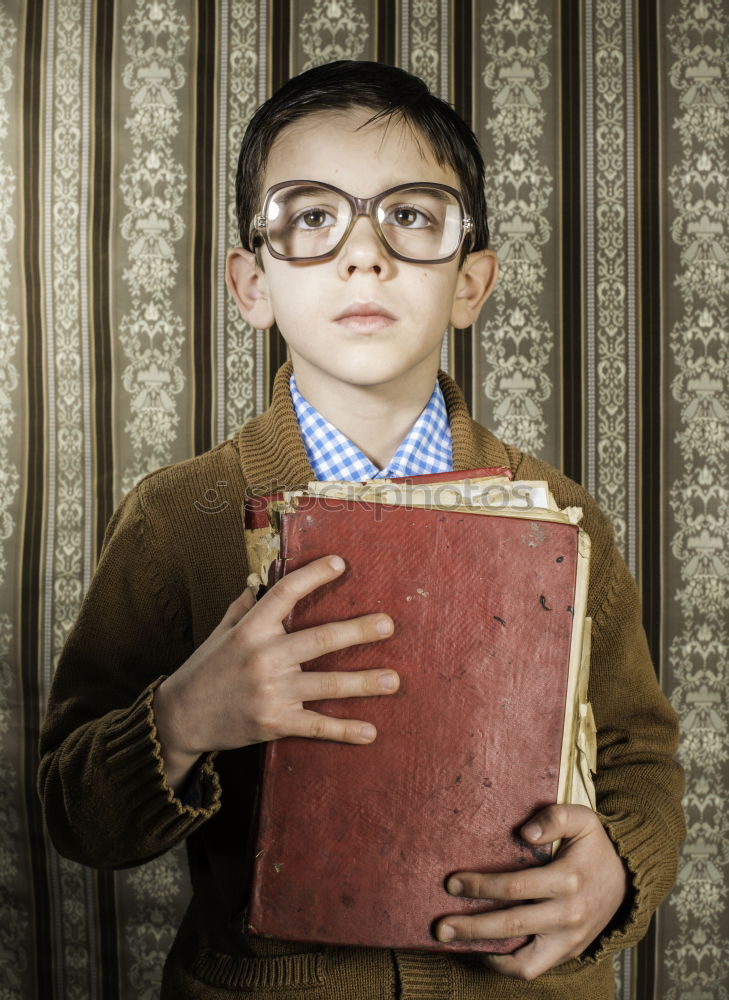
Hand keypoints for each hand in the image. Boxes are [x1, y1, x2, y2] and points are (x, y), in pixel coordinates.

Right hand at [153, 555, 398, 788]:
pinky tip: (369, 732)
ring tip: (393, 679)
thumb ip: (243, 607)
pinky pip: (316, 725)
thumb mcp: (220, 632)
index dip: (312, 577)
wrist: (181, 718)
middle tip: (388, 624)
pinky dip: (345, 730)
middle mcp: (263, 657)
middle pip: (319, 639)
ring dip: (363, 682)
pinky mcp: (274, 722)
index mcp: (250, 629)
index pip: (284, 594)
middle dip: (357, 632)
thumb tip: (260, 580)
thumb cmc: (204, 669)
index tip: (339, 563)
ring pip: (327, 683)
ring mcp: (271, 691)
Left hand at [435, 804, 628, 979]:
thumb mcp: (583, 819)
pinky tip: (483, 952)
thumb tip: (524, 832)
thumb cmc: (596, 845)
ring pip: (524, 962)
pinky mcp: (569, 953)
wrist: (628, 879)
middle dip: (472, 928)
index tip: (452, 883)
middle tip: (439, 927)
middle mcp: (568, 915)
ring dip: (486, 955)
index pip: (515, 887)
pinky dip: (507, 965)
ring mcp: (569, 939)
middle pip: (511, 926)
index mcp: (568, 880)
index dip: (481, 886)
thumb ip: (554, 818)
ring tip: (456, 946)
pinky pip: (534, 967)